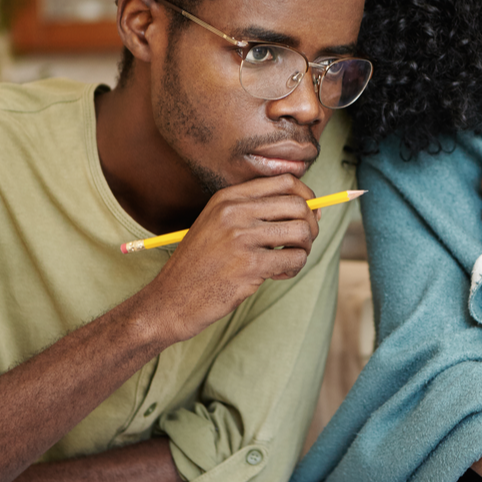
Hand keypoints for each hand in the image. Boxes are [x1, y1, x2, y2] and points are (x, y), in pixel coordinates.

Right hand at [144, 174, 319, 340]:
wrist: (170, 300)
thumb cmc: (201, 265)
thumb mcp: (217, 224)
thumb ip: (254, 212)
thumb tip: (310, 209)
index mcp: (228, 198)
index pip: (286, 182)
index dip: (307, 198)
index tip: (310, 215)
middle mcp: (234, 212)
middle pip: (299, 205)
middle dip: (311, 226)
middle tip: (301, 243)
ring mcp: (241, 237)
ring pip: (302, 232)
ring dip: (303, 250)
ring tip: (287, 261)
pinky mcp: (250, 265)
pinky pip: (295, 259)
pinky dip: (294, 268)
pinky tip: (277, 275)